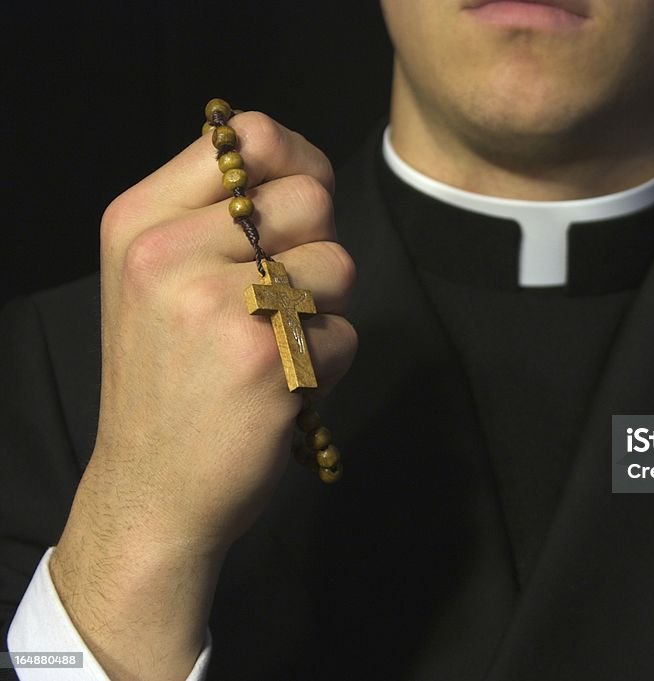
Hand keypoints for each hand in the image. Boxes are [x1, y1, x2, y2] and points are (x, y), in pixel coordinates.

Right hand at [49, 112, 356, 679]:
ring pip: (338, 266)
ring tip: (275, 347)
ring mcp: (217, 304)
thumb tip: (301, 169)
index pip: (248, 137)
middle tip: (278, 303)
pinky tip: (281, 389)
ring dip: (325, 311)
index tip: (299, 209)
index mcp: (140, 220)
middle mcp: (169, 252)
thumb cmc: (167, 382)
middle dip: (316, 251)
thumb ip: (216, 219)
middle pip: (311, 201)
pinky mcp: (266, 358)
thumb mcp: (157, 281)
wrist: (150, 492)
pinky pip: (345, 333)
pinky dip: (329, 364)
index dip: (297, 163)